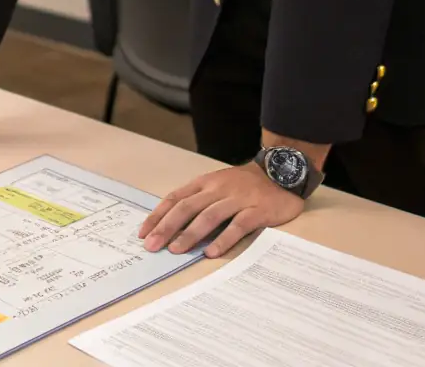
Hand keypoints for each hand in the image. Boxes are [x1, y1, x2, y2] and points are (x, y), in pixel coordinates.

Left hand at [137, 162, 304, 257]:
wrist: (280, 172)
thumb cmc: (243, 185)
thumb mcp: (217, 186)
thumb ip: (198, 201)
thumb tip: (172, 225)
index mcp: (204, 183)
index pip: (175, 198)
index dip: (158, 215)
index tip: (143, 233)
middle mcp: (218, 189)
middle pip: (187, 208)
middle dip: (167, 227)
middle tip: (152, 246)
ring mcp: (238, 199)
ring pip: (209, 216)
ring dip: (190, 234)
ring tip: (176, 250)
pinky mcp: (257, 211)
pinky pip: (238, 226)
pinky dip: (223, 239)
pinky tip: (211, 252)